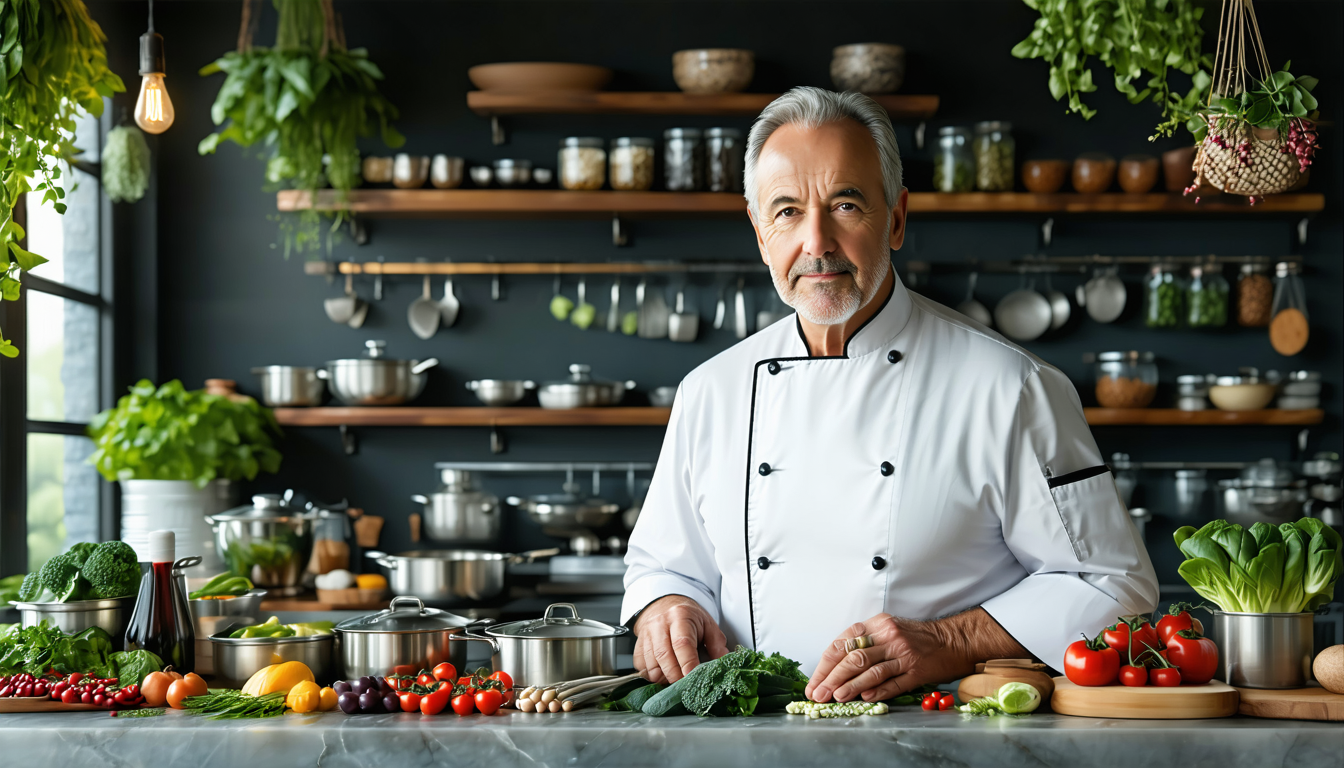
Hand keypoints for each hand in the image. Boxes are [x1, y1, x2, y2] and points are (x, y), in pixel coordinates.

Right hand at [632, 594, 728, 683]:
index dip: (688, 664)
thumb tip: (723, 662)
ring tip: (676, 679)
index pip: (682, 644)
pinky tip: (663, 674)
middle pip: (664, 656)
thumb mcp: (707, 624)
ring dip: (664, 678)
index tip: (694, 679)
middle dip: (676, 676)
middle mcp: (659, 624)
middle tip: (686, 685)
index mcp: (680, 616)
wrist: (664, 605)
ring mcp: (646, 634)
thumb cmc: (687, 617)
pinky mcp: (638, 644)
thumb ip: (717, 643)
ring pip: (651, 664)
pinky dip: (651, 676)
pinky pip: (641, 666)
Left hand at [806, 613, 977, 702]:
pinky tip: (864, 698)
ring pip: (870, 670)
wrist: (951, 640)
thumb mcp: (886, 630)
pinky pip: (893, 683)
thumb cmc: (915, 637)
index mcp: (876, 625)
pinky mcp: (917, 671)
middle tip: (818, 694)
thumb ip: (863, 643)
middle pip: (853, 658)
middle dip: (832, 678)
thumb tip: (833, 667)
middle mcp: (888, 638)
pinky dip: (876, 691)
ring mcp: (903, 655)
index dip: (825, 665)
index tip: (813, 682)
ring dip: (850, 686)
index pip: (842, 644)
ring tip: (835, 698)